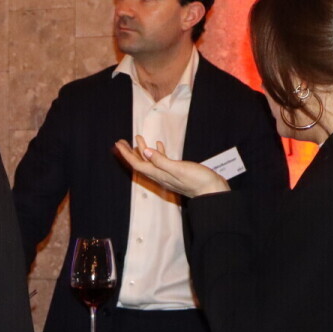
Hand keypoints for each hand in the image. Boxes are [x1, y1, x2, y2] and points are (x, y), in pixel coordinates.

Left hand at [114, 135, 229, 197]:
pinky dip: (158, 152)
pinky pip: (162, 162)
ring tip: (138, 139)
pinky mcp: (177, 173)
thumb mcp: (178, 169)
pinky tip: (159, 145)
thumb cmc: (198, 181)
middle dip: (130, 152)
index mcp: (159, 175)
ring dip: (143, 150)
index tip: (118, 143)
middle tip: (122, 141)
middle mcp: (161, 176)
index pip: (138, 163)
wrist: (213, 192)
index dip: (127, 153)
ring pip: (151, 161)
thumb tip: (145, 151)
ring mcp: (168, 175)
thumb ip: (161, 161)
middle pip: (141, 163)